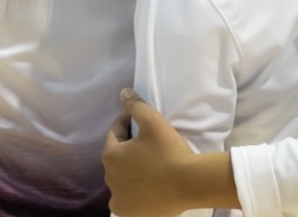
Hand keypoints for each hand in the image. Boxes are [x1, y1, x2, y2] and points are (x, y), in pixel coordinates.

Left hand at [103, 89, 194, 216]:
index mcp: (111, 155)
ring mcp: (117, 197)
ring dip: (129, 170)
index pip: (116, 133)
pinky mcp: (127, 211)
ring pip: (121, 178)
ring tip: (150, 164)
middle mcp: (108, 177)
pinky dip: (131, 192)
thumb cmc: (169, 151)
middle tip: (149, 143)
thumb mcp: (153, 122)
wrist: (188, 183)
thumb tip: (123, 93)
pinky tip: (144, 186)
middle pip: (118, 157)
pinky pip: (125, 198)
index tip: (144, 122)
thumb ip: (136, 105)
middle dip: (129, 148)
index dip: (129, 123)